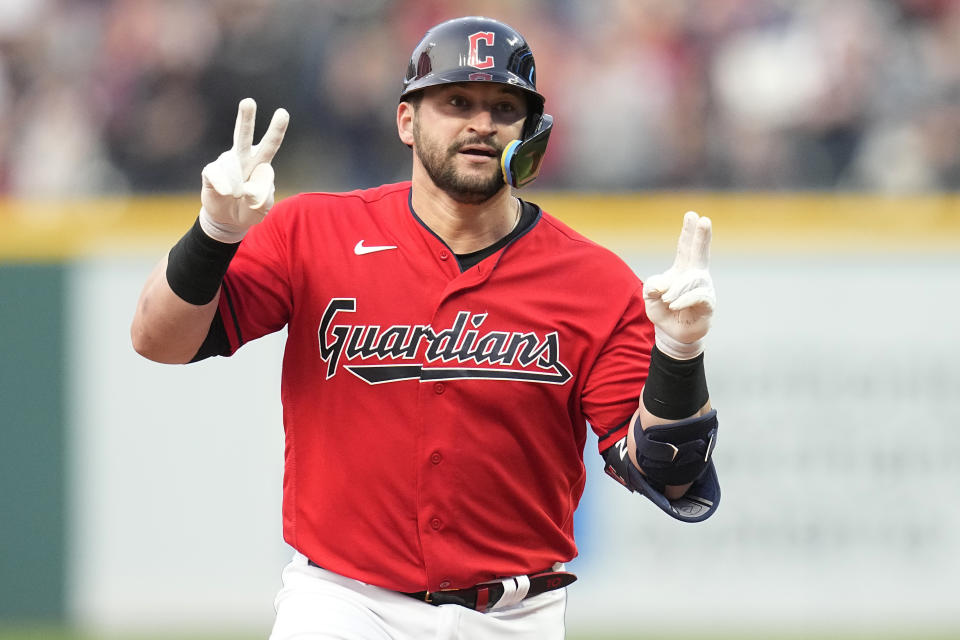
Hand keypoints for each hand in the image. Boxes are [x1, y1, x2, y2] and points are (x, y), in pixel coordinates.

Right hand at [199, 98, 288, 242]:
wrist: (229, 220)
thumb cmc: (250, 208)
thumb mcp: (263, 208)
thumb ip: (263, 198)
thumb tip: (246, 188)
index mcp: (261, 161)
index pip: (270, 144)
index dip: (276, 129)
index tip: (283, 112)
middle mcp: (243, 157)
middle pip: (243, 135)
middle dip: (245, 118)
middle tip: (248, 101)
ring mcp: (225, 163)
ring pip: (231, 165)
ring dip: (238, 186)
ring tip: (237, 196)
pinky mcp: (210, 172)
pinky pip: (216, 174)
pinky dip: (224, 186)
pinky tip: (227, 193)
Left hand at [643, 211, 714, 359]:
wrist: (672, 333)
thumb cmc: (663, 309)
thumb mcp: (650, 295)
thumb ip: (651, 285)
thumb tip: (662, 287)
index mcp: (681, 269)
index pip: (685, 247)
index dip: (688, 232)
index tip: (692, 215)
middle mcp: (695, 275)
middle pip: (700, 252)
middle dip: (701, 236)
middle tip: (704, 220)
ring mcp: (704, 288)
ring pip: (692, 280)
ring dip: (676, 290)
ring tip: (666, 300)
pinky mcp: (707, 303)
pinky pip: (698, 296)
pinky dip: (683, 300)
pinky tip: (673, 305)